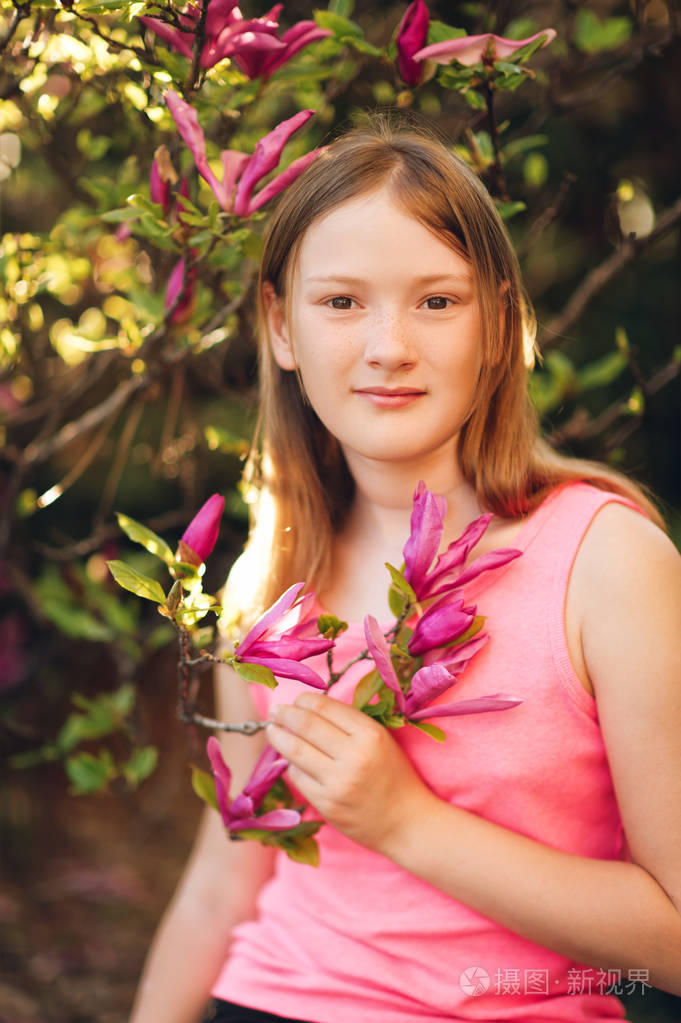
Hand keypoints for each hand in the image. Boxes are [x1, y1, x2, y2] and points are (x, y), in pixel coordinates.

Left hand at [265, 692, 433, 852]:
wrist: (406, 822)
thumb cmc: (394, 777)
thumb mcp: (381, 741)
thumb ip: (350, 725)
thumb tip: (310, 709)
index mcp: (370, 734)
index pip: (326, 707)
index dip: (304, 700)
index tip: (296, 699)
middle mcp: (354, 756)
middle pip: (306, 725)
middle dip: (285, 714)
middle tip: (275, 710)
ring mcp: (338, 782)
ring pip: (295, 751)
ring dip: (278, 737)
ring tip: (272, 730)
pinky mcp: (326, 804)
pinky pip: (298, 777)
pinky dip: (291, 765)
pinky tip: (290, 760)